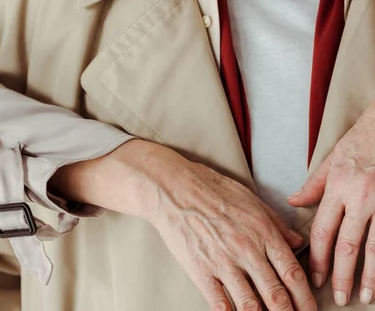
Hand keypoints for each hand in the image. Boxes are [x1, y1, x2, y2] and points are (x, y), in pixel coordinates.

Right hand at [50, 140, 316, 309]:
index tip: (311, 309)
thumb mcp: (252, 199)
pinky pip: (221, 305)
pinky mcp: (201, 271)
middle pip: (277, 297)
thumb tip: (299, 242)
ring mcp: (223, 262)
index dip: (306, 298)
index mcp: (263, 231)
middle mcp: (247, 249)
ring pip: (251, 306)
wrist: (175, 188)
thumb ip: (277, 224)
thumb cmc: (214, 189)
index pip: (293, 273)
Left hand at [288, 102, 374, 306]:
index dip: (317, 257)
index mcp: (339, 187)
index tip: (314, 276)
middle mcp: (360, 197)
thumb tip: (293, 201)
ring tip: (364, 296)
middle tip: (338, 296)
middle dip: (341, 274)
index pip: (323, 230)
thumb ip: (313, 185)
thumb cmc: (359, 142)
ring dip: (369, 276)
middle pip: (348, 244)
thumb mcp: (331, 159)